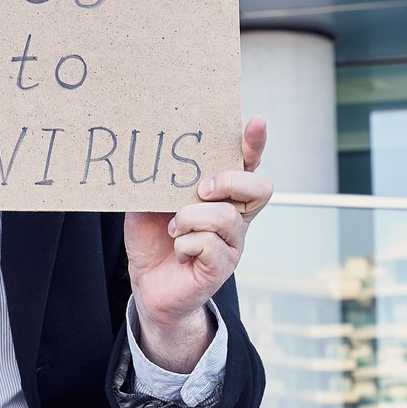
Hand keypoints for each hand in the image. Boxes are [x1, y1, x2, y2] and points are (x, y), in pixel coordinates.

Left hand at [124, 118, 272, 372]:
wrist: (147, 285)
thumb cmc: (153, 239)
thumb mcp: (149, 201)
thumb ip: (160, 181)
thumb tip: (158, 157)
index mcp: (223, 194)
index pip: (247, 164)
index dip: (254, 143)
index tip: (255, 122)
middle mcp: (235, 216)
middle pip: (259, 187)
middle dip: (229, 181)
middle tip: (200, 189)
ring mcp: (232, 243)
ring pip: (226, 216)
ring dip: (191, 218)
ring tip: (174, 228)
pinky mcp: (221, 267)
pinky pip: (211, 245)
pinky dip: (187, 243)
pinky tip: (179, 250)